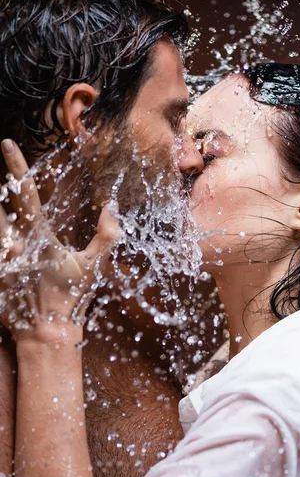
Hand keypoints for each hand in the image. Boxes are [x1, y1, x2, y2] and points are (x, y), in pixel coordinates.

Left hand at [0, 139, 118, 341]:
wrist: (47, 331)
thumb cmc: (72, 297)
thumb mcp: (94, 265)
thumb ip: (107, 234)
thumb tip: (111, 206)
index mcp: (38, 237)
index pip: (25, 195)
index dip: (16, 167)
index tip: (5, 144)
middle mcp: (12, 245)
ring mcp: (0, 261)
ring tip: (1, 206)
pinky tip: (4, 248)